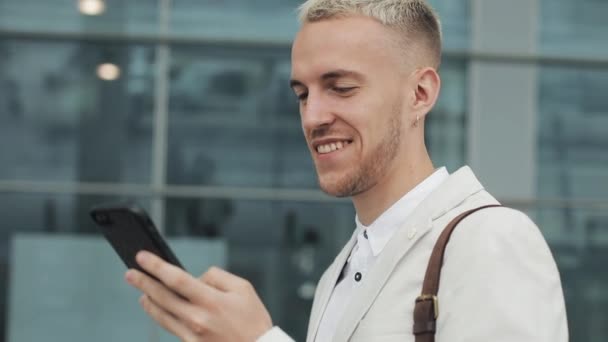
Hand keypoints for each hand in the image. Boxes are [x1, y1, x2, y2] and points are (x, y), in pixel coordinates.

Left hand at [125, 251, 272, 341]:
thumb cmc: (253, 319)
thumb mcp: (243, 288)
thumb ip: (216, 276)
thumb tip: (195, 278)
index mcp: (211, 301)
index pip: (176, 279)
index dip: (156, 266)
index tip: (142, 257)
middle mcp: (197, 319)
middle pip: (161, 297)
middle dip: (143, 282)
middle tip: (130, 272)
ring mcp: (191, 335)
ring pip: (161, 314)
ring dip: (148, 300)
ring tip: (141, 290)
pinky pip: (170, 327)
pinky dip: (160, 315)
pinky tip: (156, 307)